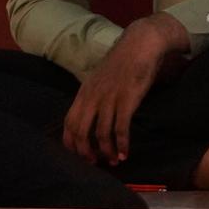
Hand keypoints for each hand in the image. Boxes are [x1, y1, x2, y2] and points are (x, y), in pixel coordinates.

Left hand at [65, 14, 188, 165]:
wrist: (140, 45)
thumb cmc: (122, 63)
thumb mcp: (100, 80)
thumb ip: (94, 96)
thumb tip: (92, 116)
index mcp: (83, 93)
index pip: (68, 122)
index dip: (70, 141)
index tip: (76, 154)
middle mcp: (92, 97)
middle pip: (80, 131)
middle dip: (85, 151)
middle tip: (94, 163)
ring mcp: (109, 99)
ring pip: (100, 133)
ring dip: (106, 151)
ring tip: (113, 162)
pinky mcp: (127, 100)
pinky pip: (121, 128)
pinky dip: (122, 144)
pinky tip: (125, 153)